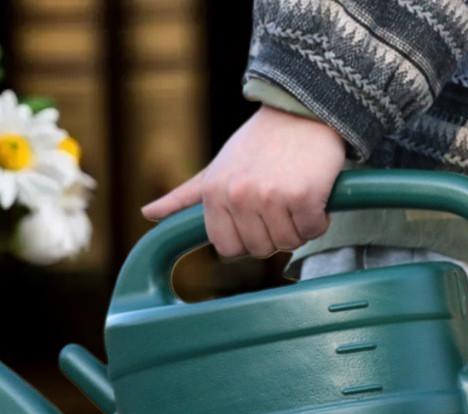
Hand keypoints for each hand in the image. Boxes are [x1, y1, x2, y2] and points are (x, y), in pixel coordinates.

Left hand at [141, 106, 345, 257]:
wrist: (302, 109)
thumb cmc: (258, 143)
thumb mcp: (216, 169)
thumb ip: (184, 197)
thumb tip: (148, 212)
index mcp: (214, 194)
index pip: (228, 249)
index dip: (246, 239)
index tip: (256, 217)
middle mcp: (238, 197)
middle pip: (259, 249)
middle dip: (273, 233)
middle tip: (279, 202)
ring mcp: (270, 197)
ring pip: (287, 242)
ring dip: (298, 226)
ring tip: (296, 194)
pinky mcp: (303, 196)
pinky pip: (312, 230)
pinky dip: (319, 218)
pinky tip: (314, 192)